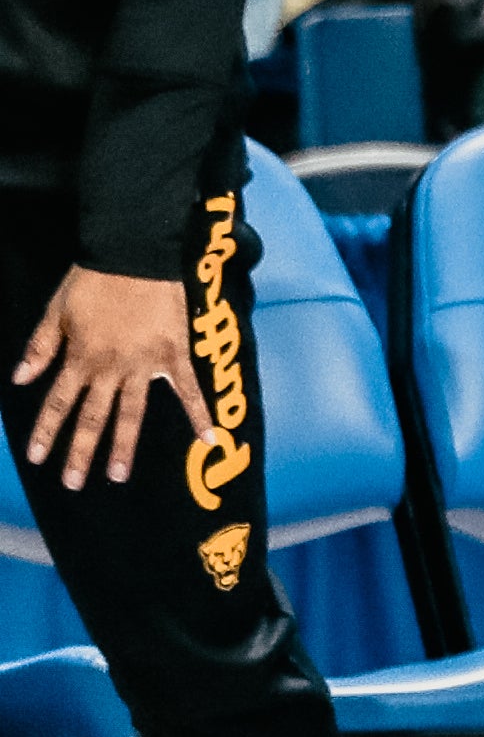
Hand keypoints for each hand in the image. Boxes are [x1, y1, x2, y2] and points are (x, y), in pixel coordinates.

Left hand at [14, 268, 210, 493]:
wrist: (135, 253)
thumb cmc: (93, 279)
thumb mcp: (56, 311)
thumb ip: (41, 348)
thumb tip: (22, 380)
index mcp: (80, 357)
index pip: (58, 403)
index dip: (47, 431)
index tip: (38, 458)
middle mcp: (110, 368)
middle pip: (92, 417)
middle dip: (81, 452)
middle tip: (73, 483)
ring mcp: (145, 364)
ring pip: (132, 412)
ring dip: (124, 446)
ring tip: (119, 476)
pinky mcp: (174, 355)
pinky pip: (189, 389)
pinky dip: (200, 414)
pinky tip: (209, 439)